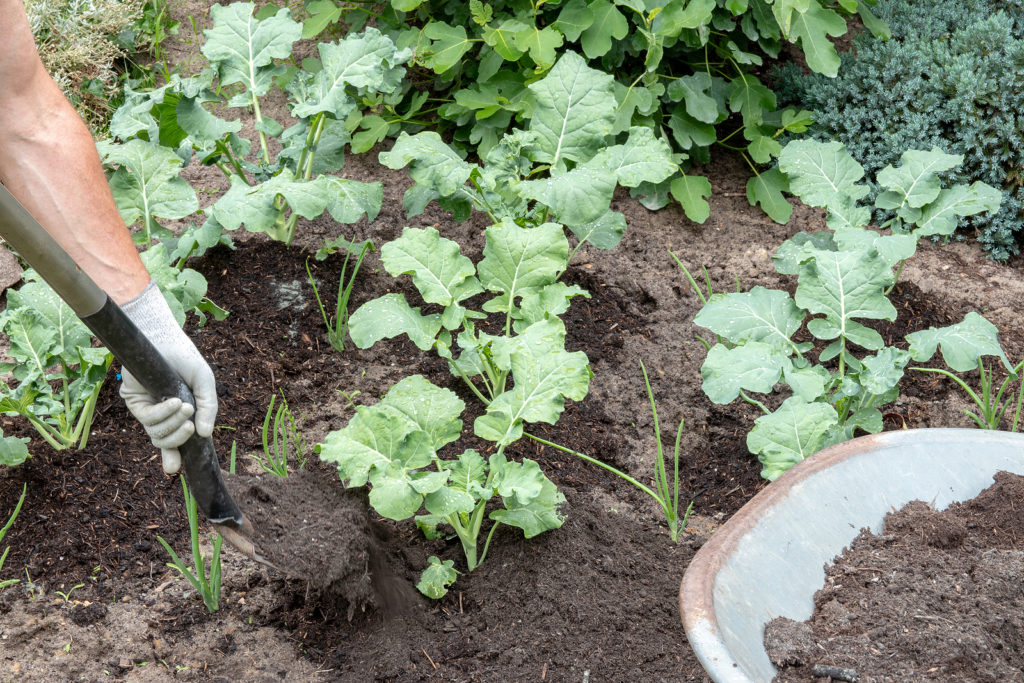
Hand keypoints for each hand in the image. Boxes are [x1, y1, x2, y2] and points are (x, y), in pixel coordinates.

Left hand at [119, 282, 217, 473]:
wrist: (165, 339)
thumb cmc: (186, 359)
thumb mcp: (205, 384)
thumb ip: (209, 408)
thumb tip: (205, 434)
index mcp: (177, 414)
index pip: (174, 441)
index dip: (173, 457)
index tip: (175, 470)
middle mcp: (160, 415)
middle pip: (165, 442)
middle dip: (178, 440)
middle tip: (191, 429)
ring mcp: (146, 409)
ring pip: (156, 434)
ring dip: (172, 425)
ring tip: (185, 407)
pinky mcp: (133, 402)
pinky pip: (148, 419)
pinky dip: (163, 413)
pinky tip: (175, 402)